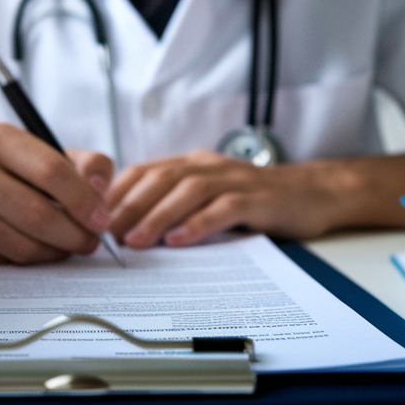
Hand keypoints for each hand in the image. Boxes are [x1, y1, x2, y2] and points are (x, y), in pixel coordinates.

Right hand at [0, 123, 114, 263]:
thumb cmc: (16, 168)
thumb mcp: (52, 152)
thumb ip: (88, 165)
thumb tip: (101, 193)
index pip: (51, 171)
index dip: (84, 200)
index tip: (102, 219)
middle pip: (36, 214)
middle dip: (74, 234)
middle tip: (92, 240)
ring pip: (22, 246)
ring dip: (56, 251)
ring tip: (69, 244)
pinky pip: (5, 261)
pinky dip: (30, 259)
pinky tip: (38, 246)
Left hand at [107, 150, 305, 247]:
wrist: (311, 194)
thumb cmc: (253, 201)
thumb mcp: (208, 196)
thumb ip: (174, 203)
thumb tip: (125, 229)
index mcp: (191, 163)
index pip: (144, 170)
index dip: (116, 191)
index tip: (93, 217)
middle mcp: (208, 166)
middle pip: (160, 179)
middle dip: (129, 206)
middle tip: (105, 233)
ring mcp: (234, 180)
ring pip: (187, 191)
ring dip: (157, 215)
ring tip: (135, 241)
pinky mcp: (257, 200)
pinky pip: (223, 209)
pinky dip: (198, 224)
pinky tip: (179, 241)